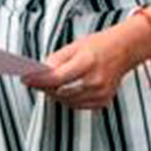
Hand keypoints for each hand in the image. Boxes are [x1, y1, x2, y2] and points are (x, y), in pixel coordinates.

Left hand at [23, 25, 147, 110]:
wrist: (125, 50)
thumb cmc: (99, 45)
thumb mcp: (75, 46)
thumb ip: (56, 60)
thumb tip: (40, 73)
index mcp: (87, 62)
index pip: (57, 78)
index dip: (38, 80)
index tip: (25, 78)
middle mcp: (95, 80)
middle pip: (60, 91)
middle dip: (44, 87)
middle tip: (32, 80)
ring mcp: (100, 93)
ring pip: (67, 101)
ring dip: (54, 94)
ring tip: (45, 85)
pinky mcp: (103, 101)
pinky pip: (77, 105)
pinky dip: (68, 98)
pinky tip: (63, 90)